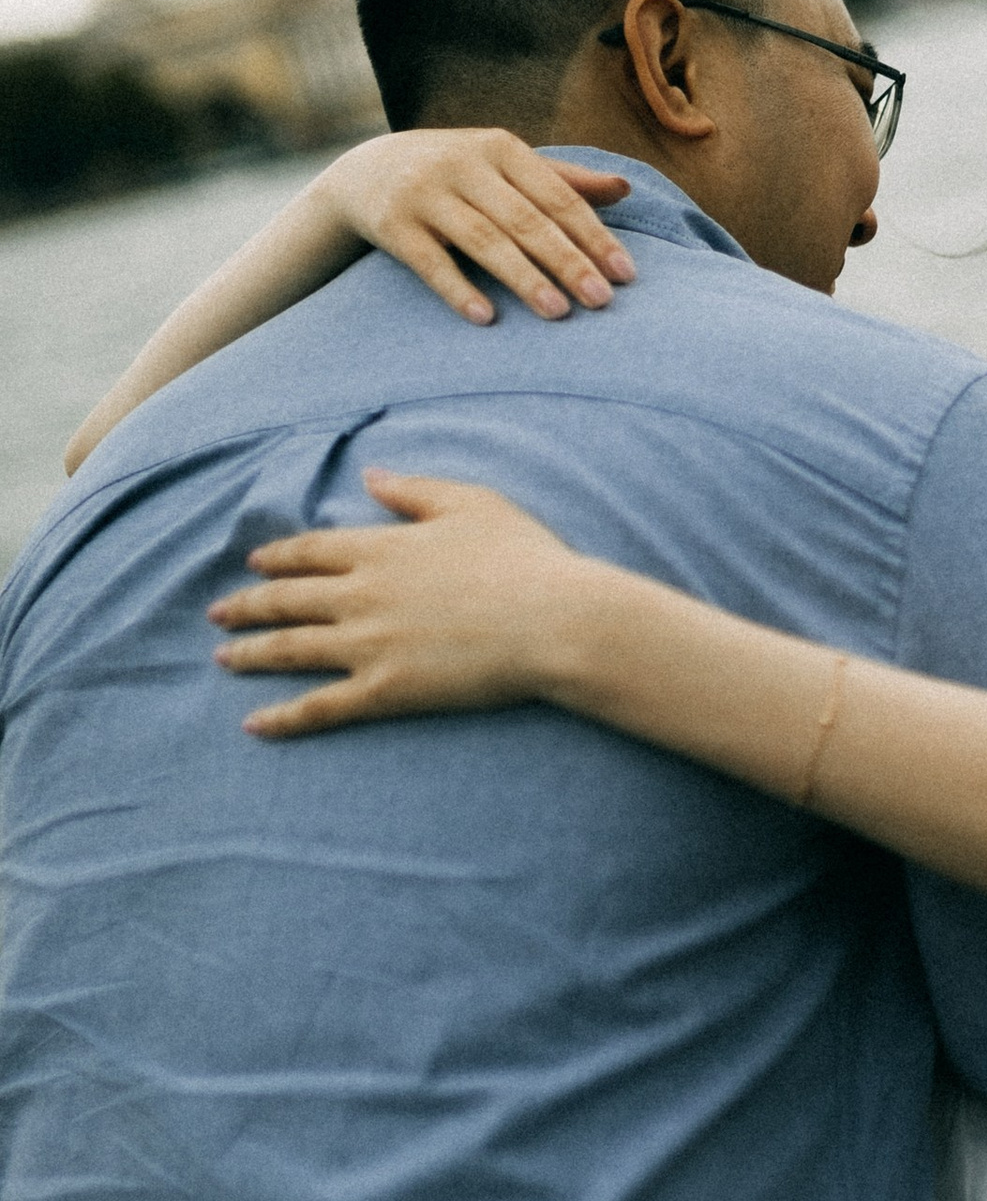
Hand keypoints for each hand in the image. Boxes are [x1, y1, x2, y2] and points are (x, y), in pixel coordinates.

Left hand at [210, 473, 590, 736]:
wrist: (554, 620)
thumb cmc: (524, 558)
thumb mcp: (471, 503)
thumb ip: (414, 489)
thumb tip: (370, 475)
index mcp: (380, 547)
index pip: (309, 550)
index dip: (277, 558)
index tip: (255, 564)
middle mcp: (360, 595)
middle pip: (286, 599)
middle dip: (247, 606)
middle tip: (218, 613)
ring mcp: (368, 645)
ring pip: (289, 650)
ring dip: (250, 653)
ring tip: (223, 657)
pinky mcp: (384, 691)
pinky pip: (319, 707)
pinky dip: (282, 718)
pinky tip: (254, 724)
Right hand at [317, 131, 635, 326]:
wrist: (362, 172)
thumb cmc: (455, 174)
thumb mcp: (503, 164)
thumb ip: (562, 179)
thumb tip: (627, 188)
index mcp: (500, 147)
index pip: (558, 196)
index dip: (594, 235)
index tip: (626, 275)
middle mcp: (462, 164)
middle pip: (525, 219)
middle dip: (567, 261)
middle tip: (602, 301)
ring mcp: (423, 193)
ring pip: (482, 240)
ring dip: (523, 278)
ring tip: (558, 312)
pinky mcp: (390, 223)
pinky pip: (428, 262)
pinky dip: (458, 289)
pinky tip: (487, 318)